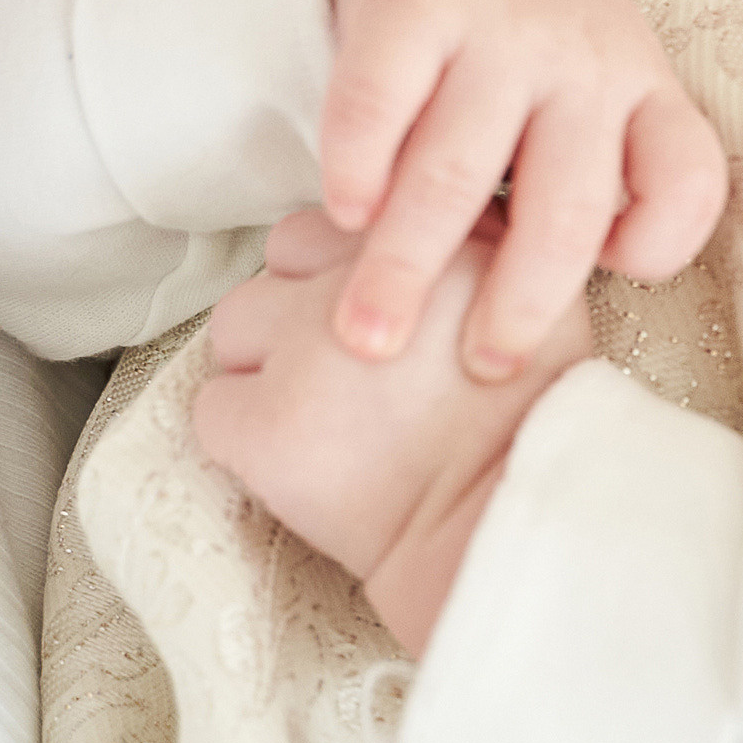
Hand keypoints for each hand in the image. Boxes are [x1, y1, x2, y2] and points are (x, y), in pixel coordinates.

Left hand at [193, 208, 592, 651]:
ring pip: (233, 324)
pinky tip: (291, 461)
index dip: (348, 267)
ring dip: (261, 361)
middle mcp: (352, 279)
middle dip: (298, 302)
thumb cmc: (530, 419)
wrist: (503, 524)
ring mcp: (299, 350)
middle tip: (337, 361)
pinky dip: (241, 435)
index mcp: (420, 238)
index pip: (340, 218)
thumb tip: (428, 222)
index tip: (371, 307)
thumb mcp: (529, 290)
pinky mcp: (263, 427)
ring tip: (312, 410)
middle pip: (279, 259)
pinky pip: (212, 410)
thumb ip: (474, 239)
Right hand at [323, 0, 725, 379]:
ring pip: (457, 172)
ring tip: (366, 338)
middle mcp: (582, 55)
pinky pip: (381, 103)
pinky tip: (342, 215)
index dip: (660, 245)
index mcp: (640, 86)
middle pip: (565, 207)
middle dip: (518, 305)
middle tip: (474, 370)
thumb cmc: (520, 38)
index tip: (609, 282)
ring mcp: (499, 24)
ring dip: (406, 266)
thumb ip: (589, 183)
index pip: (688, 177)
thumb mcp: (591, 89)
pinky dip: (358, 170)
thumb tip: (540, 322)